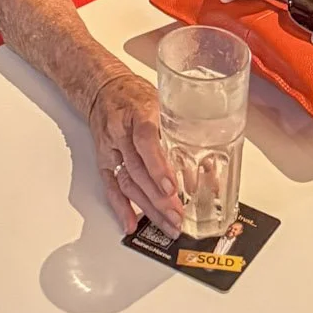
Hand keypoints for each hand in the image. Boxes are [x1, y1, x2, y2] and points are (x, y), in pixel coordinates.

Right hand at [88, 70, 179, 234]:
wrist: (104, 88)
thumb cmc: (136, 94)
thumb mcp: (163, 102)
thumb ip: (183, 131)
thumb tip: (208, 165)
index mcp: (139, 112)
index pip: (146, 141)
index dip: (158, 167)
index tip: (172, 188)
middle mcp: (121, 132)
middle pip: (138, 169)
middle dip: (159, 198)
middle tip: (177, 216)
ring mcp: (111, 148)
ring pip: (127, 182)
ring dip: (147, 208)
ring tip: (166, 225)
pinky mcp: (104, 160)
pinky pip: (111, 186)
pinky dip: (121, 207)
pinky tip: (131, 224)